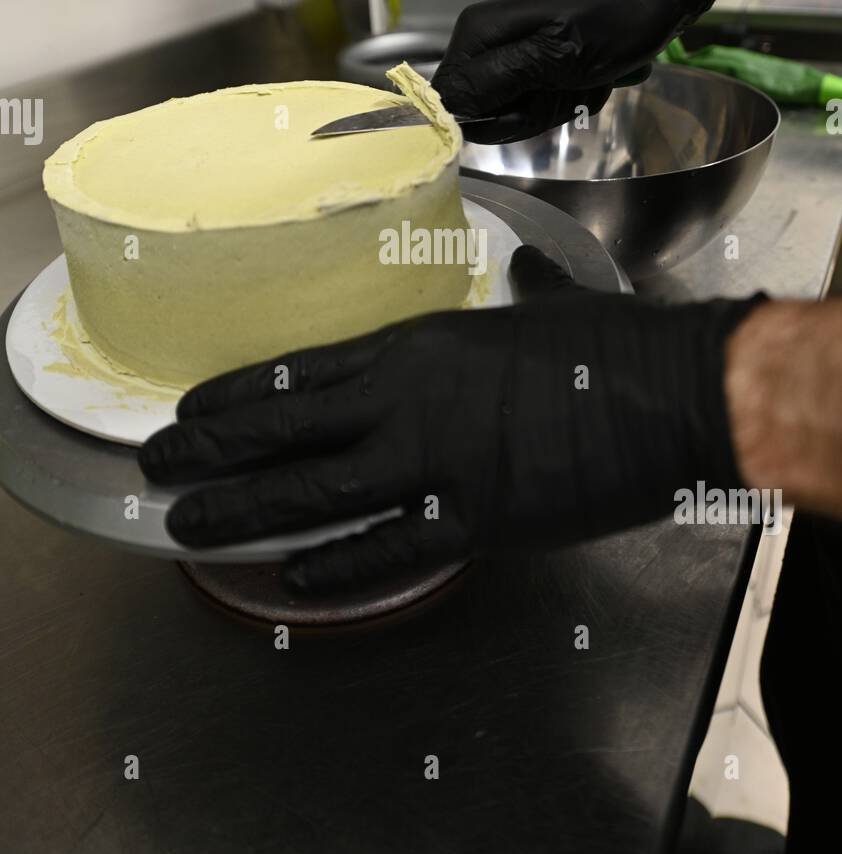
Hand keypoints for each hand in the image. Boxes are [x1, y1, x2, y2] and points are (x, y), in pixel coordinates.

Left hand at [139, 247, 758, 592]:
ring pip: (313, 496)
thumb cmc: (613, 341)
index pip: (302, 369)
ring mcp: (436, 464)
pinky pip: (386, 552)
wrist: (673, 393)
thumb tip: (522, 271)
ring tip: (186, 525)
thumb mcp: (547, 303)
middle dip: (211, 451)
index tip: (191, 409)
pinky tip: (291, 582)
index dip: (237, 395)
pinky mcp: (476, 522)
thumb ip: (517, 291)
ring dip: (243, 513)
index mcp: (420, 344)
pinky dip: (334, 570)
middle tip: (156, 465)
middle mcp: (410, 401)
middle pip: (285, 430)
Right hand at [433, 0, 742, 142]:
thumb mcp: (559, 53)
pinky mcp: (534, 62)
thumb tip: (447, 104)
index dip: (492, 118)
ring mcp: (510, 53)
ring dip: (555, 106)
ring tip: (585, 78)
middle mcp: (484, 43)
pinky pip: (537, 103)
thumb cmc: (617, 16)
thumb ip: (498, 80)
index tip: (533, 100)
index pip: (452, 101)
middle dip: (531, 112)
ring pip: (514, 113)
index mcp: (477, 34)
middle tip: (569, 85)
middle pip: (484, 112)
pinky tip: (591, 78)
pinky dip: (568, 99)